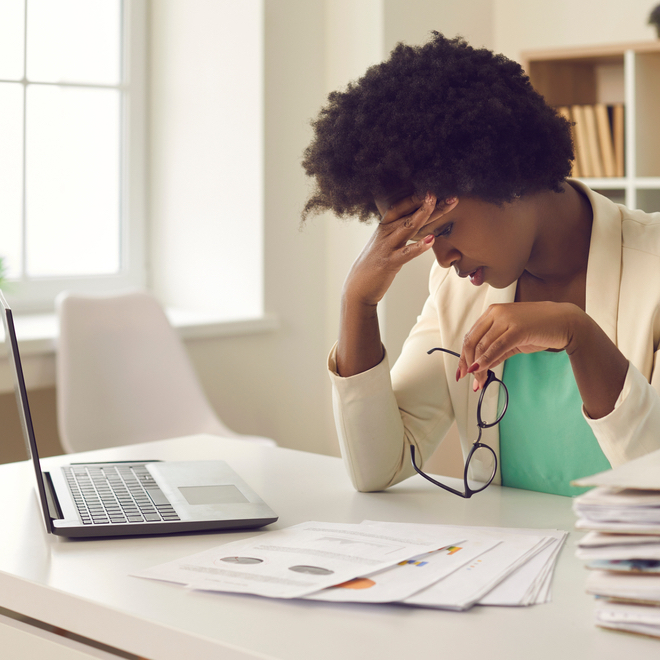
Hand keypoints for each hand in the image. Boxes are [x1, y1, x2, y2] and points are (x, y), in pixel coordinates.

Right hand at [336, 192, 457, 376]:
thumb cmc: (374, 266)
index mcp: (384, 228)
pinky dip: (419, 246)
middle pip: (409, 214)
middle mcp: (385, 234)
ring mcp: (387, 247)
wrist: (358, 288)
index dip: (415, 198)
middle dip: (427, 203)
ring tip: (437, 204)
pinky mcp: (389, 263)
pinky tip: (431, 239)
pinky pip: (406, 253)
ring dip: (423, 215)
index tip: (432, 189)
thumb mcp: (385, 245)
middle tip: (446, 194)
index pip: (400, 207)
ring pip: (407, 227)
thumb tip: (416, 225)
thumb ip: (398, 234)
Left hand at [456, 302, 580, 390]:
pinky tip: (483, 371)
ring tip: (480, 381)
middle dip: (467, 362)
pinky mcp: (518, 328)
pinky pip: (497, 347)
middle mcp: (496, 313)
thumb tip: (480, 366)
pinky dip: (487, 360)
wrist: (567, 322)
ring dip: (478, 367)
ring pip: (482, 346)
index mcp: (492, 313)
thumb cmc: (540, 328)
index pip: (470, 336)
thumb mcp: (513, 339)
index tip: (462, 371)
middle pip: (472, 341)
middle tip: (469, 379)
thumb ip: (496, 350)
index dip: (463, 355)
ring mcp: (506, 319)